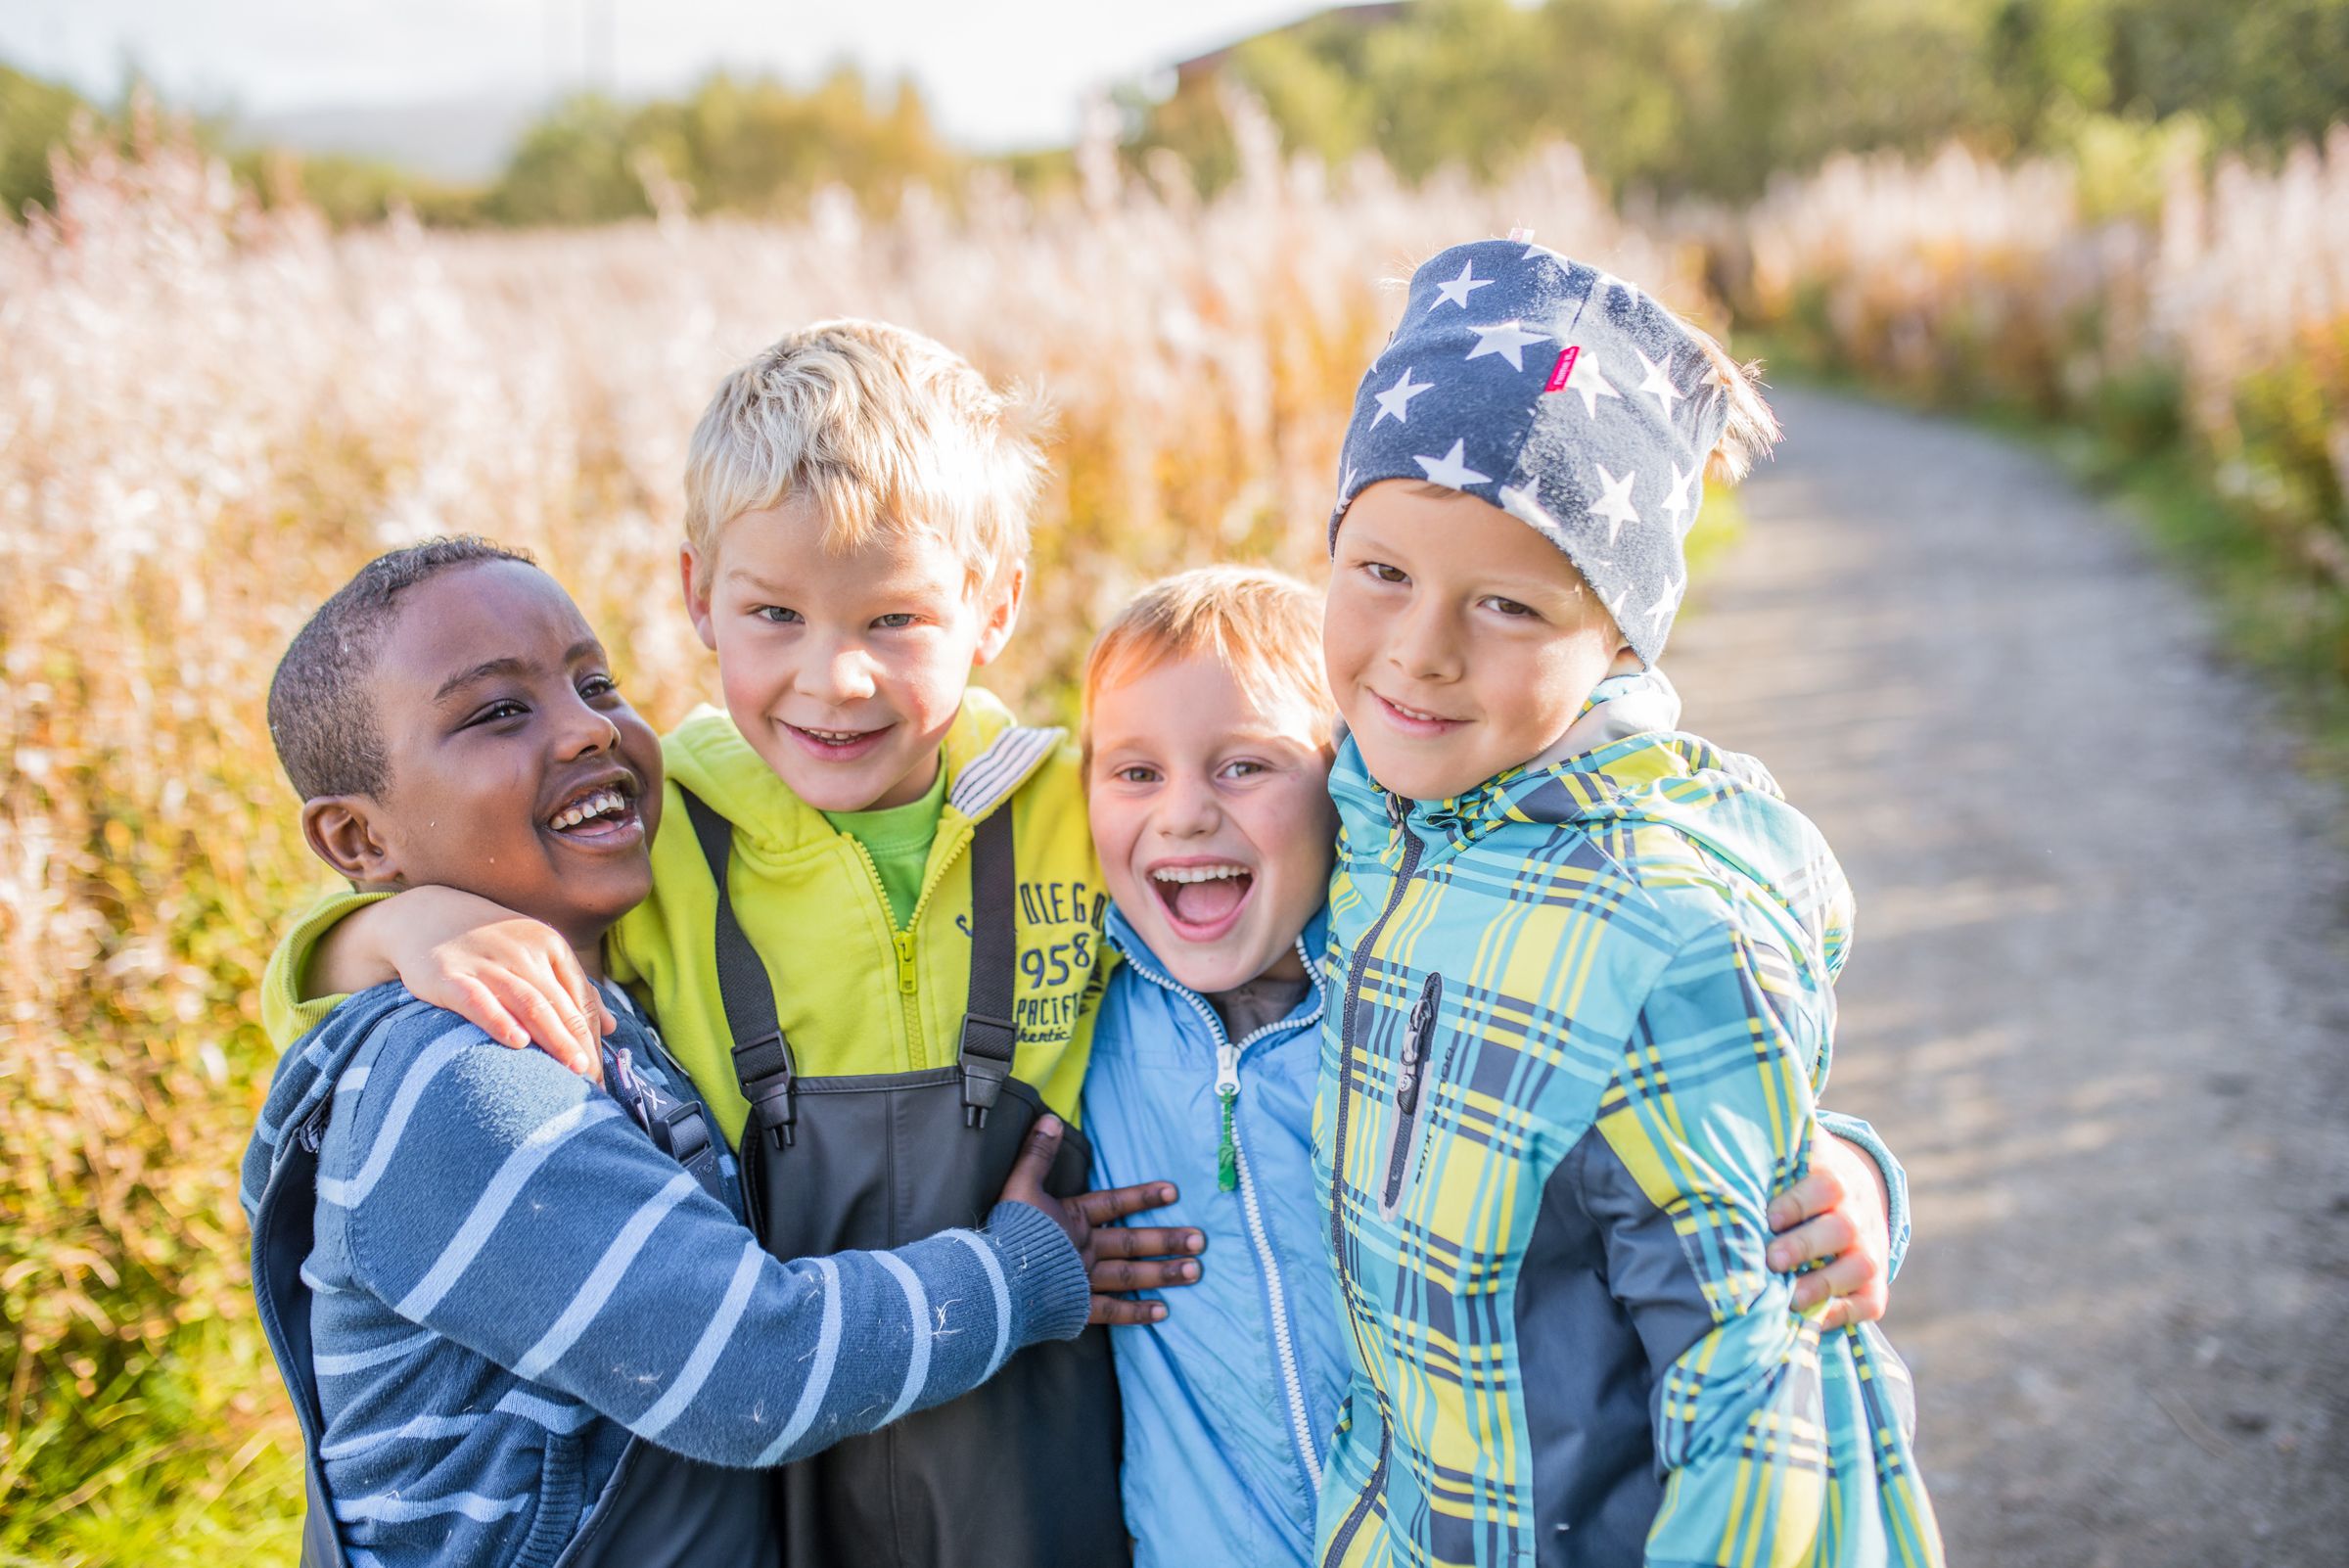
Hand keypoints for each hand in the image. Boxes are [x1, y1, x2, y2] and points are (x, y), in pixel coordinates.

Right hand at [354, 887, 611, 1083]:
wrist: (426, 915)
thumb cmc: (491, 946)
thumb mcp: (536, 956)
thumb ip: (573, 989)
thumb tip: (613, 1027)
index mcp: (550, 945)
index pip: (581, 998)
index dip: (593, 1038)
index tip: (602, 1075)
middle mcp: (524, 950)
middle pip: (560, 1004)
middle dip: (579, 1046)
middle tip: (595, 1085)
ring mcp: (487, 961)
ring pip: (529, 1002)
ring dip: (555, 1038)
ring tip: (574, 1070)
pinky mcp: (450, 974)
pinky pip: (478, 1000)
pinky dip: (500, 1020)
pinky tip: (518, 1042)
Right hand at [997, 1115, 1205, 1325]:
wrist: (996, 1279)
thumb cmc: (1007, 1232)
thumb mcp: (1020, 1185)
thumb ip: (1037, 1153)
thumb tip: (1050, 1120)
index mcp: (1073, 1219)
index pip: (1115, 1204)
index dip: (1143, 1196)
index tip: (1174, 1192)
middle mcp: (1086, 1249)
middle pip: (1132, 1243)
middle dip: (1167, 1240)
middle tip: (1200, 1241)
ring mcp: (1085, 1280)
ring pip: (1131, 1276)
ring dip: (1164, 1273)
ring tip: (1194, 1272)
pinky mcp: (1077, 1309)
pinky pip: (1112, 1311)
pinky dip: (1137, 1313)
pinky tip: (1162, 1312)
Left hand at [1765, 1129, 1891, 1328]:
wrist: (1855, 1196)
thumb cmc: (1799, 1178)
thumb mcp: (1790, 1157)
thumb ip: (1763, 1151)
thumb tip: (1710, 1125)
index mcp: (1833, 1178)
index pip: (1824, 1185)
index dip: (1798, 1203)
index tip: (1769, 1217)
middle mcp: (1856, 1214)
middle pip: (1842, 1228)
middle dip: (1806, 1245)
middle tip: (1772, 1259)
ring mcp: (1869, 1250)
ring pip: (1861, 1266)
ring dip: (1824, 1283)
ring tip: (1790, 1298)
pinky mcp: (1874, 1286)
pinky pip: (1869, 1304)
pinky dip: (1844, 1314)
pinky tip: (1811, 1320)